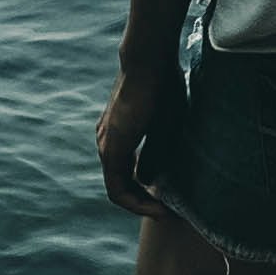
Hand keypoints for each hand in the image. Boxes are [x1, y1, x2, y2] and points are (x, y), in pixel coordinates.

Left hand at [98, 51, 181, 219]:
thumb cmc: (162, 85)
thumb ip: (157, 150)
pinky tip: (155, 204)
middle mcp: (107, 142)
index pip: (126, 172)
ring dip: (139, 204)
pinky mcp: (112, 148)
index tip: (168, 199)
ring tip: (162, 212)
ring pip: (116, 189)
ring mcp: (106, 145)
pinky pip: (116, 187)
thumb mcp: (164, 124)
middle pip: (120, 184)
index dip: (145, 190)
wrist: (149, 62)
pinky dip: (134, 200)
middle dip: (143, 201)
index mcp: (118, 134)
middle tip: (166, 211)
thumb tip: (152, 178)